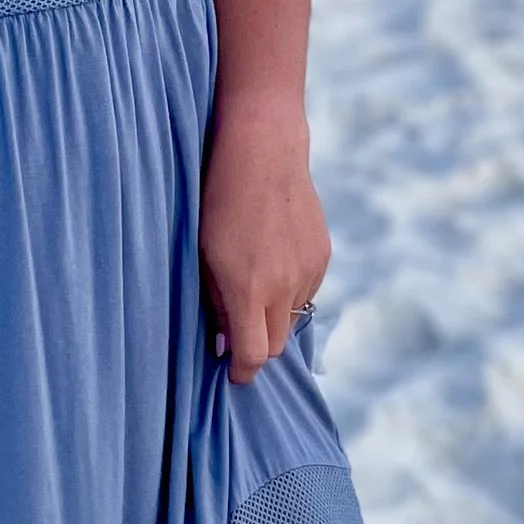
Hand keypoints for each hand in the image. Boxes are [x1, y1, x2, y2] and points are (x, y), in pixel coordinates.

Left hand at [200, 105, 328, 383]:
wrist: (263, 150)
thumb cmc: (218, 200)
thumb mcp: (202, 255)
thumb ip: (214, 302)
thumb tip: (223, 341)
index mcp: (249, 289)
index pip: (253, 356)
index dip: (241, 372)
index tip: (232, 373)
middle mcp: (283, 286)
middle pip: (275, 345)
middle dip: (256, 348)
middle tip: (237, 335)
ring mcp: (308, 270)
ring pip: (292, 318)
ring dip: (273, 316)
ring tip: (252, 285)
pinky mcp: (322, 255)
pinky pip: (306, 291)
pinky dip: (289, 290)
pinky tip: (272, 262)